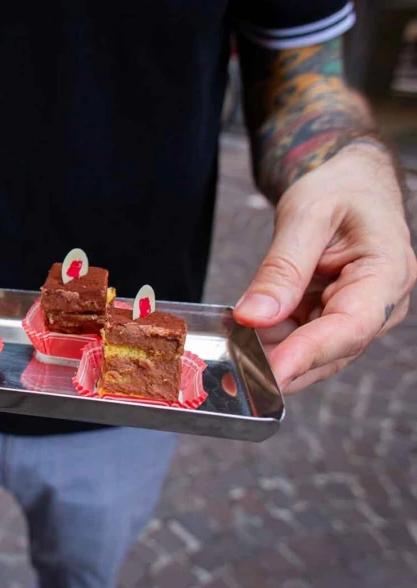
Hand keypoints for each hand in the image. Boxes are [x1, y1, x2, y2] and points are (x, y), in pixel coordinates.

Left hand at [234, 143, 416, 393]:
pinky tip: (237, 345)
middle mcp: (379, 305)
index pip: (351, 326)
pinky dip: (268, 346)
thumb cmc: (339, 190)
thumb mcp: (306, 215)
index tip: (273, 370)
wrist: (352, 184)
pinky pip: (298, 341)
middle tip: (236, 376)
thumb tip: (253, 316)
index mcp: (387, 273)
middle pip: (331, 350)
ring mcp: (355, 316)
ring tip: (228, 363)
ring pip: (312, 353)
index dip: (310, 353)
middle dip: (283, 367)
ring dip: (271, 361)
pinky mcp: (329, 319)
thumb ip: (282, 266)